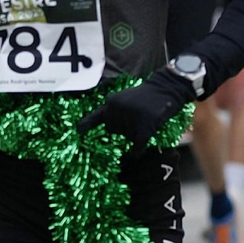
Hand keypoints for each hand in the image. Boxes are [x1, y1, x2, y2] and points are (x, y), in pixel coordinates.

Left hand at [77, 72, 192, 145]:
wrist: (165, 89)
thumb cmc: (145, 95)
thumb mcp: (124, 97)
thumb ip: (113, 110)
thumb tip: (107, 127)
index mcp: (111, 103)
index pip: (98, 117)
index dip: (87, 124)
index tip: (77, 131)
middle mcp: (118, 111)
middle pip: (114, 131)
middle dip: (123, 128)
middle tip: (136, 116)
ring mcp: (131, 119)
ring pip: (127, 138)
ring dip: (134, 134)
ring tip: (144, 120)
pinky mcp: (144, 128)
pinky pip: (137, 145)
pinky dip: (137, 151)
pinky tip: (137, 153)